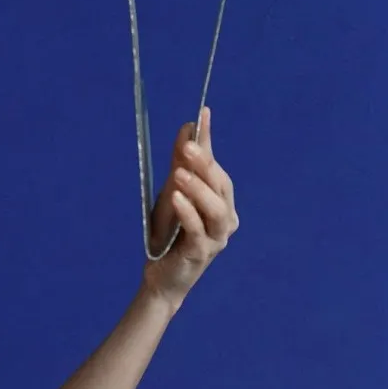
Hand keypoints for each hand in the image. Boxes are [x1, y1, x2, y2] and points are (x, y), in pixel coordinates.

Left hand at [141, 109, 236, 310]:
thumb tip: (189, 126)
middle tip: (186, 147)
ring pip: (216, 210)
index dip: (209, 143)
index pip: (217, 168)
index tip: (202, 114)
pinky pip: (197, 231)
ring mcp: (216, 238)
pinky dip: (187, 213)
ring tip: (179, 174)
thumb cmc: (171, 231)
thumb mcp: (173, 190)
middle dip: (204, 165)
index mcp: (223, 202)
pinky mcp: (201, 254)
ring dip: (198, 189)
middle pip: (221, 187)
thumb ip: (183, 161)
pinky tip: (175, 198)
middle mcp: (226, 219)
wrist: (161, 274)